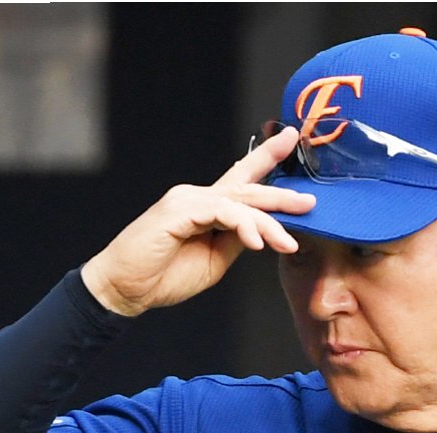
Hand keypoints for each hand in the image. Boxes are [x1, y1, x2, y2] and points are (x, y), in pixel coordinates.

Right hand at [81, 126, 316, 315]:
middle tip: (310, 202)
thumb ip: (236, 240)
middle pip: (247, 188)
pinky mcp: (178, 209)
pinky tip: (257, 243)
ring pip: (240, 203)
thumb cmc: (164, 275)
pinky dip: (243, 227)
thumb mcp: (214, 260)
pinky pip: (221, 212)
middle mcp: (198, 196)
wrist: (126, 289)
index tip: (291, 139)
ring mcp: (187, 200)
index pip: (242, 179)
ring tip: (287, 243)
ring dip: (268, 224)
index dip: (266, 157)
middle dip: (281, 195)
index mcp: (207, 208)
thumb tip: (262, 231)